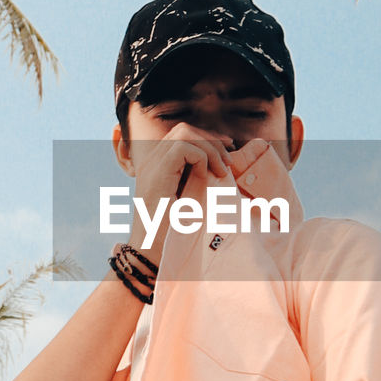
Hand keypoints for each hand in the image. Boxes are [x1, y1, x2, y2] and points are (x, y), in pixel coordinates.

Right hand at [126, 123, 233, 265]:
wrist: (151, 252)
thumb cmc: (172, 232)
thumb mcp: (190, 198)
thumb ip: (197, 178)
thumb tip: (222, 164)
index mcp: (158, 165)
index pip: (182, 134)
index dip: (208, 138)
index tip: (228, 151)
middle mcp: (152, 161)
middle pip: (184, 129)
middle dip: (212, 139)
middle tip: (229, 161)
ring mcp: (152, 166)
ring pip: (184, 133)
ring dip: (210, 148)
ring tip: (223, 170)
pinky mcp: (156, 174)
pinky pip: (183, 149)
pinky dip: (201, 159)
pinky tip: (207, 178)